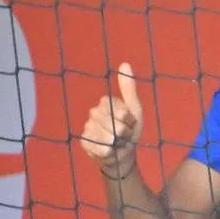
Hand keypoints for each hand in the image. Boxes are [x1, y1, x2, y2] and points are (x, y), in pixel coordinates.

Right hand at [80, 62, 143, 178]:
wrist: (122, 155)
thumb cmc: (130, 131)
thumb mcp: (135, 110)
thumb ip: (129, 89)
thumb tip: (125, 63)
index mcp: (106, 102)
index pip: (120, 111)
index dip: (129, 121)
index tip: (131, 124)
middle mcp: (94, 112)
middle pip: (113, 124)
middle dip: (124, 133)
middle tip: (125, 135)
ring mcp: (88, 127)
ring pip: (106, 136)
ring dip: (117, 144)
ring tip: (117, 143)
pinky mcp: (84, 141)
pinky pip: (98, 146)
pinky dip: (107, 151)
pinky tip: (108, 150)